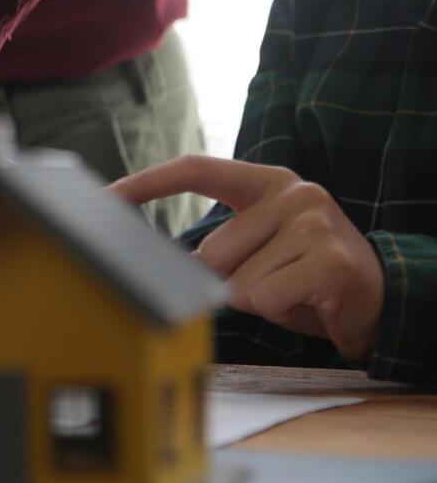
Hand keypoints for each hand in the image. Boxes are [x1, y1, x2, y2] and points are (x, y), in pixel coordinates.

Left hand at [110, 155, 383, 360]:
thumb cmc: (303, 275)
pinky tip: (307, 301)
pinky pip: (265, 298)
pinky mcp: (328, 258)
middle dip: (229, 280)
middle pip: (211, 251)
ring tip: (292, 290)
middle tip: (273, 281)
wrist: (376, 299)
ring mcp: (313, 223)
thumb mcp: (258, 249)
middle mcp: (293, 192)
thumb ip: (218, 245)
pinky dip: (279, 312)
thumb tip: (161, 263)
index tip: (105, 195)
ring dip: (258, 300)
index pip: (197, 170)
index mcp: (266, 183)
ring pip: (238, 281)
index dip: (147, 182)